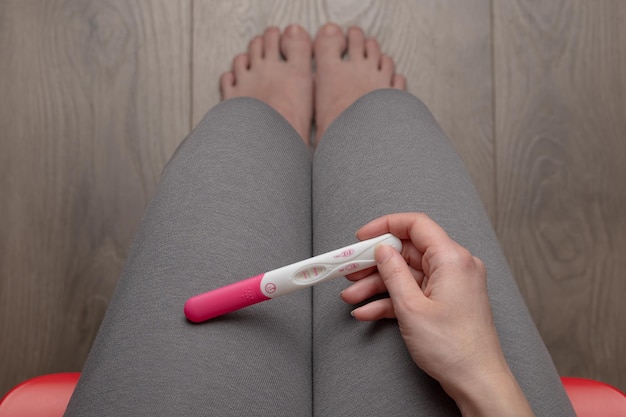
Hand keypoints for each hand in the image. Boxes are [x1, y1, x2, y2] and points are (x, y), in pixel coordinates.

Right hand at [342, 213, 533, 415]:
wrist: (477, 382)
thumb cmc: (454, 348)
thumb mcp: (411, 307)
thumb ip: (393, 273)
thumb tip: (381, 251)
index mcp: (451, 259)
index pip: (416, 225)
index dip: (385, 226)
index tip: (362, 237)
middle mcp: (454, 266)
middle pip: (406, 252)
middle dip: (374, 263)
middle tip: (349, 269)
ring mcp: (450, 285)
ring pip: (406, 275)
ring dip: (377, 285)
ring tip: (351, 296)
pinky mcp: (446, 301)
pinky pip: (414, 292)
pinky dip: (391, 300)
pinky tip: (367, 311)